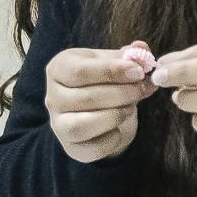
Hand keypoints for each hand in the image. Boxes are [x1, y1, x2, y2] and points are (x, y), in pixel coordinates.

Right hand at [44, 41, 157, 162]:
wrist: (99, 110)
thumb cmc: (105, 80)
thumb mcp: (115, 62)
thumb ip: (130, 55)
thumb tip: (141, 49)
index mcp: (59, 68)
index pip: (80, 71)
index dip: (112, 72)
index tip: (139, 72)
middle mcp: (52, 96)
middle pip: (86, 98)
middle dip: (122, 93)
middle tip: (144, 89)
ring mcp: (58, 124)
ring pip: (82, 125)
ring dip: (115, 115)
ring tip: (131, 107)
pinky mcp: (71, 147)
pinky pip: (93, 147)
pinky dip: (113, 138)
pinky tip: (121, 127)